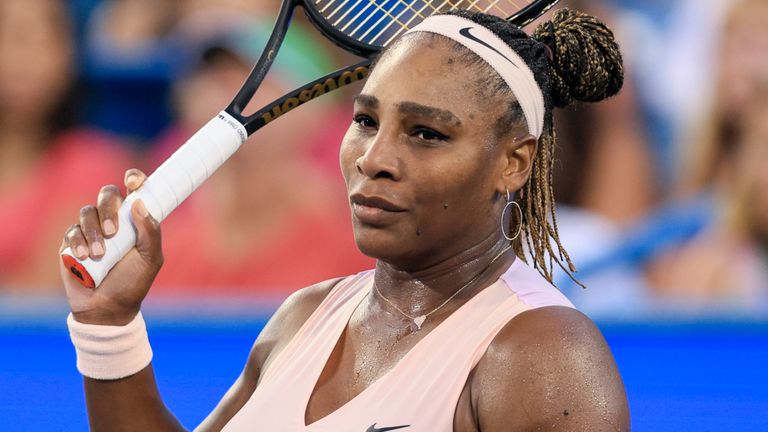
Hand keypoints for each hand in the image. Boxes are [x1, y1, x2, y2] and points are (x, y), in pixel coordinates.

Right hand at [60, 169, 162, 325]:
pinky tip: (83, 257)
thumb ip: (150, 232)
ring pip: (86, 212)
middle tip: (113, 231)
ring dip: (93, 231)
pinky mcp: (71, 242)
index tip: (133, 182)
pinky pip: (71, 230)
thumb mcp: (151, 259)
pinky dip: (77, 241)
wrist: (107, 308)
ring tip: (98, 254)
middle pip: (107, 194)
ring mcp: (91, 229)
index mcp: (135, 219)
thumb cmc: (133, 282)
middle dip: (108, 208)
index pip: (134, 189)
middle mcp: (113, 219)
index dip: (134, 178)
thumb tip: (139, 203)